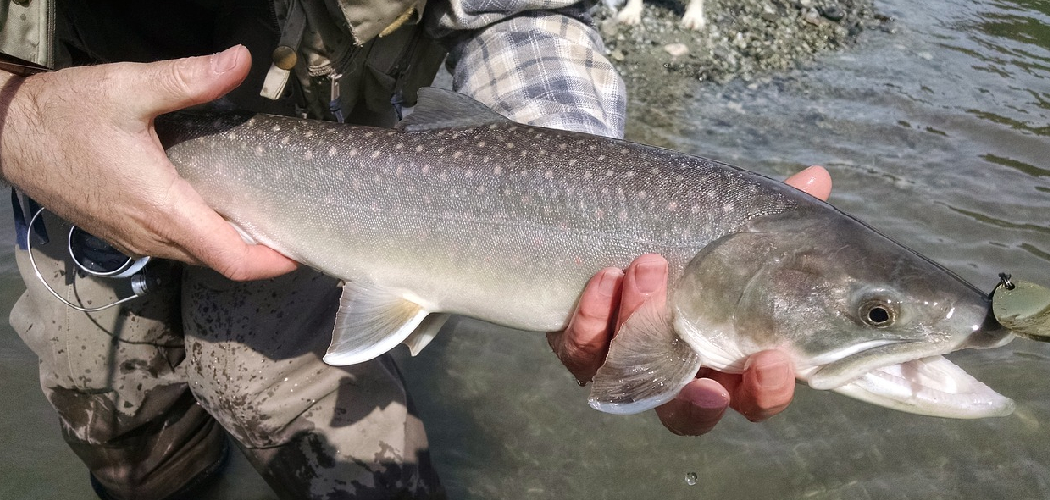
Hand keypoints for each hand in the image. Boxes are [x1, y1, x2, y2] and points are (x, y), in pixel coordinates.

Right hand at [0, 46, 295, 280]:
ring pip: (196, 255)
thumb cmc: (65, 113)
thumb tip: (241, 60)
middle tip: (292, 223)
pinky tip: (216, 206)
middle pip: (220, 260)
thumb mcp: (131, 88)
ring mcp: (133, 239)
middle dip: (260, 251)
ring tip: (263, 214)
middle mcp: (150, 236)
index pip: (231, 260)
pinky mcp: (121, 234)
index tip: (302, 249)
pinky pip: (173, 246)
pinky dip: (202, 235)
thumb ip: (191, 79)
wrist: (8, 133)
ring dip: (230, 243)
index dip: (272, 263)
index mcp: (162, 209)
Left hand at [548, 165, 832, 434]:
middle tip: (707, 369)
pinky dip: (594, 316)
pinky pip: (581, 348)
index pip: (754, 399)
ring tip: (649, 266)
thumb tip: (817, 177)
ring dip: (639, 327)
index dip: (766, 392)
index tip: (773, 360)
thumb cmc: (690, 242)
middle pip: (688, 415)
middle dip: (700, 401)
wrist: (613, 225)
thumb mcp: (732, 227)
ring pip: (629, 377)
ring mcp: (624, 366)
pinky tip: (607, 275)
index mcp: (726, 361)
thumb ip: (772, 215)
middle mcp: (674, 376)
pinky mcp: (580, 346)